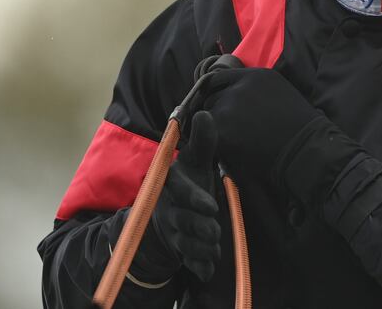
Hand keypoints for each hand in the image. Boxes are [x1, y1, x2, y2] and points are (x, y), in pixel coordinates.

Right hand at [140, 110, 222, 282]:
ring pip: (185, 243)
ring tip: (214, 245)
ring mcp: (170, 230)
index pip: (179, 190)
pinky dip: (199, 266)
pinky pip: (187, 261)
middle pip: (182, 220)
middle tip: (215, 230)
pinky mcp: (177, 249)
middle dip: (200, 227)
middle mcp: (166, 208)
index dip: (193, 199)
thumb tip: (204, 113)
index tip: (211, 206)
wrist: (171, 212)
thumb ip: (202, 141)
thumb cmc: (189, 182)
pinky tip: (209, 269)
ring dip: (201, 247)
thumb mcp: (196, 161)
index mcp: (169, 184)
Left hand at [201, 67, 321, 185]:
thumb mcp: (279, 93)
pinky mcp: (222, 129)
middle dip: (217, 112)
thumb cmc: (300, 129)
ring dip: (215, 128)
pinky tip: (231, 151)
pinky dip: (215, 144)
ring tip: (235, 142)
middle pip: (211, 97)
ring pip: (207, 116)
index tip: (219, 106)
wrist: (306, 151)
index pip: (219, 78)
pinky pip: (207, 135)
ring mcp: (229, 106)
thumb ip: (254, 90)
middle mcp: (239, 86)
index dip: (217, 93)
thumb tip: (234, 95)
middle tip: (231, 131)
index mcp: (255, 76)